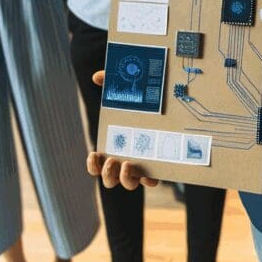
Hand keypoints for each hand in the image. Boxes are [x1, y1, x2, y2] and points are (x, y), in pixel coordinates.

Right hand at [86, 70, 159, 189]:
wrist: (169, 108)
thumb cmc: (142, 104)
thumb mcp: (126, 93)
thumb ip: (111, 83)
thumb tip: (97, 77)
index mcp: (114, 148)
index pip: (96, 165)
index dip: (92, 165)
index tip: (95, 153)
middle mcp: (125, 160)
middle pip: (109, 180)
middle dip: (107, 173)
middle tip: (112, 159)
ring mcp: (141, 166)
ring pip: (128, 184)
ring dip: (123, 179)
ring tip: (127, 163)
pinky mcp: (157, 167)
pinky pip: (150, 181)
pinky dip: (148, 181)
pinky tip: (150, 175)